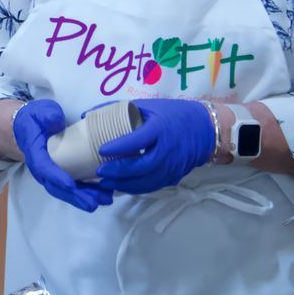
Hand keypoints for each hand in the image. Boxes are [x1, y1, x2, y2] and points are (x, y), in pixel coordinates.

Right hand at [13, 99, 113, 212]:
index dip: (57, 177)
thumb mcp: (40, 112)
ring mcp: (50, 175)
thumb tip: (56, 119)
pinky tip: (103, 194)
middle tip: (95, 202)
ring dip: (84, 198)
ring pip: (65, 191)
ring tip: (105, 199)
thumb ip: (47, 115)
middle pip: (56, 187)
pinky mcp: (60, 176)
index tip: (71, 185)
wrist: (26, 127)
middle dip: (76, 196)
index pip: (44, 167)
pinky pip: (72, 188)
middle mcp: (41, 169)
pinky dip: (87, 193)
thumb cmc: (35, 119)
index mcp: (35, 153)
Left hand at [95, 98, 216, 194]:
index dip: (118, 146)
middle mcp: (168, 149)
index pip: (138, 140)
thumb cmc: (173, 114)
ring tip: (104, 183)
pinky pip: (152, 186)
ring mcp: (172, 166)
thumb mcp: (149, 106)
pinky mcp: (174, 177)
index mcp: (161, 128)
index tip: (100, 149)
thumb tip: (88, 115)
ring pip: (146, 181)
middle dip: (118, 171)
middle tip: (99, 172)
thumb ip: (119, 110)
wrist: (205, 129)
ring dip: (124, 184)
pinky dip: (135, 188)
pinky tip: (120, 186)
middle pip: (142, 166)